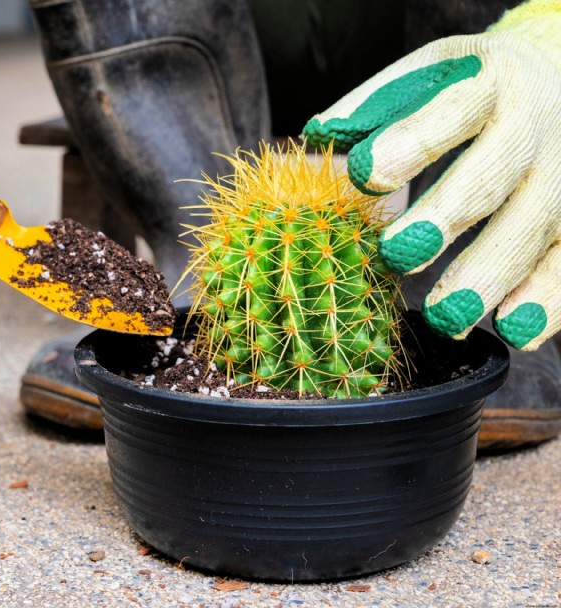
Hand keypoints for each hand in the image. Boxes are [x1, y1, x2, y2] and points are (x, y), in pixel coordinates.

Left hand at [302, 1, 560, 350]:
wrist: (559, 74)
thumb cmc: (472, 88)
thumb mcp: (428, 76)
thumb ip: (373, 106)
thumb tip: (316, 135)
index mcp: (488, 84)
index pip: (451, 110)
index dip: (411, 141)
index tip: (366, 173)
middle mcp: (535, 127)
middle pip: (495, 174)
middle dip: (447, 215)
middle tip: (398, 255)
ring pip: (536, 227)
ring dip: (491, 276)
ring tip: (449, 318)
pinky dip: (546, 300)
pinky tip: (515, 330)